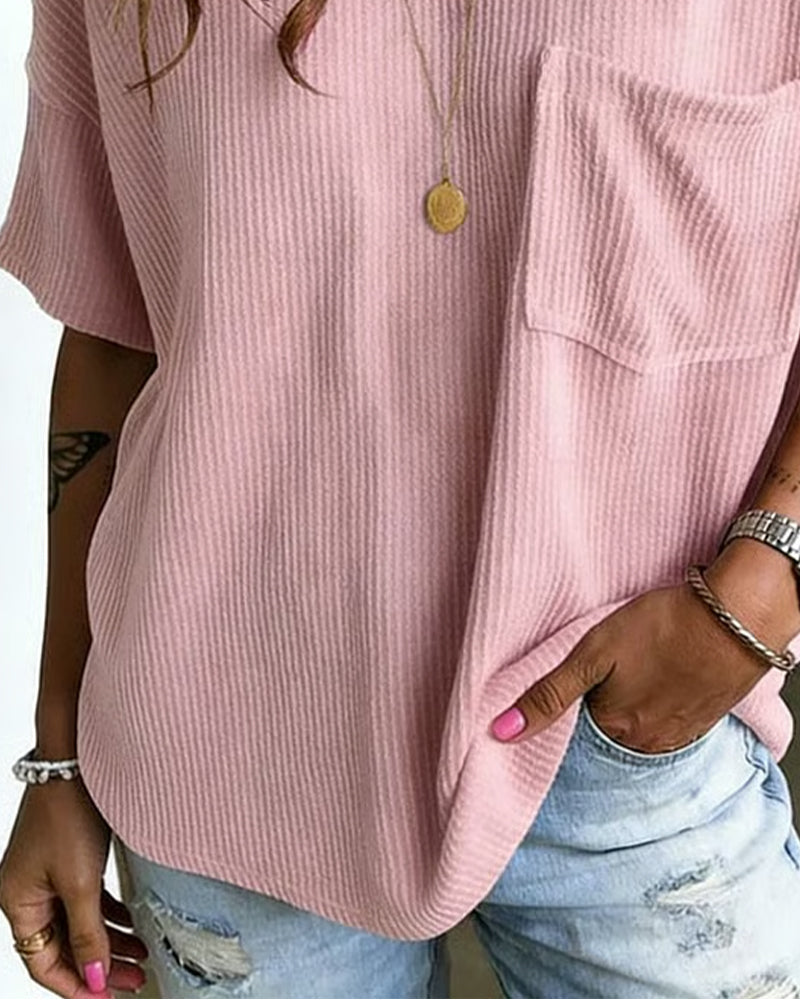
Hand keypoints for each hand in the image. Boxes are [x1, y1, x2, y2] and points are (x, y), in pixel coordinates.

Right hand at [0, 778, 147, 997]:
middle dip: (99, 965)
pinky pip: (87, 900)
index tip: (108, 996)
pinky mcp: (68, 858)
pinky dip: (109, 914)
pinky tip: (133, 924)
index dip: (76, 984)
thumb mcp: (81, 882)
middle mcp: (28, 893)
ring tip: (143, 956)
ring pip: (78, 923)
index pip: (43, 963)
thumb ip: (88, 932)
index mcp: (18, 904)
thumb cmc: (69, 815)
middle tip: (135, 980)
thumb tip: (93, 977)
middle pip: (63, 945)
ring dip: (109, 941)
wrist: (77, 761)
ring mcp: (48, 875)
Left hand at [489, 572, 782, 752]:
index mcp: (613, 729)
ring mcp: (678, 736)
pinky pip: (668, 723)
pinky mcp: (703, 720)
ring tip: (636, 672)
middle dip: (601, 705)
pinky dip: (659, 705)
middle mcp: (645, 744)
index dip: (570, 703)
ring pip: (638, 727)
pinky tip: (662, 677)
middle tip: (610, 669)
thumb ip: (548, 695)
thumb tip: (500, 733)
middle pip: (606, 730)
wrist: (737, 617)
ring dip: (633, 706)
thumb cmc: (662, 627)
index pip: (573, 730)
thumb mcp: (593, 653)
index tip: (577, 680)